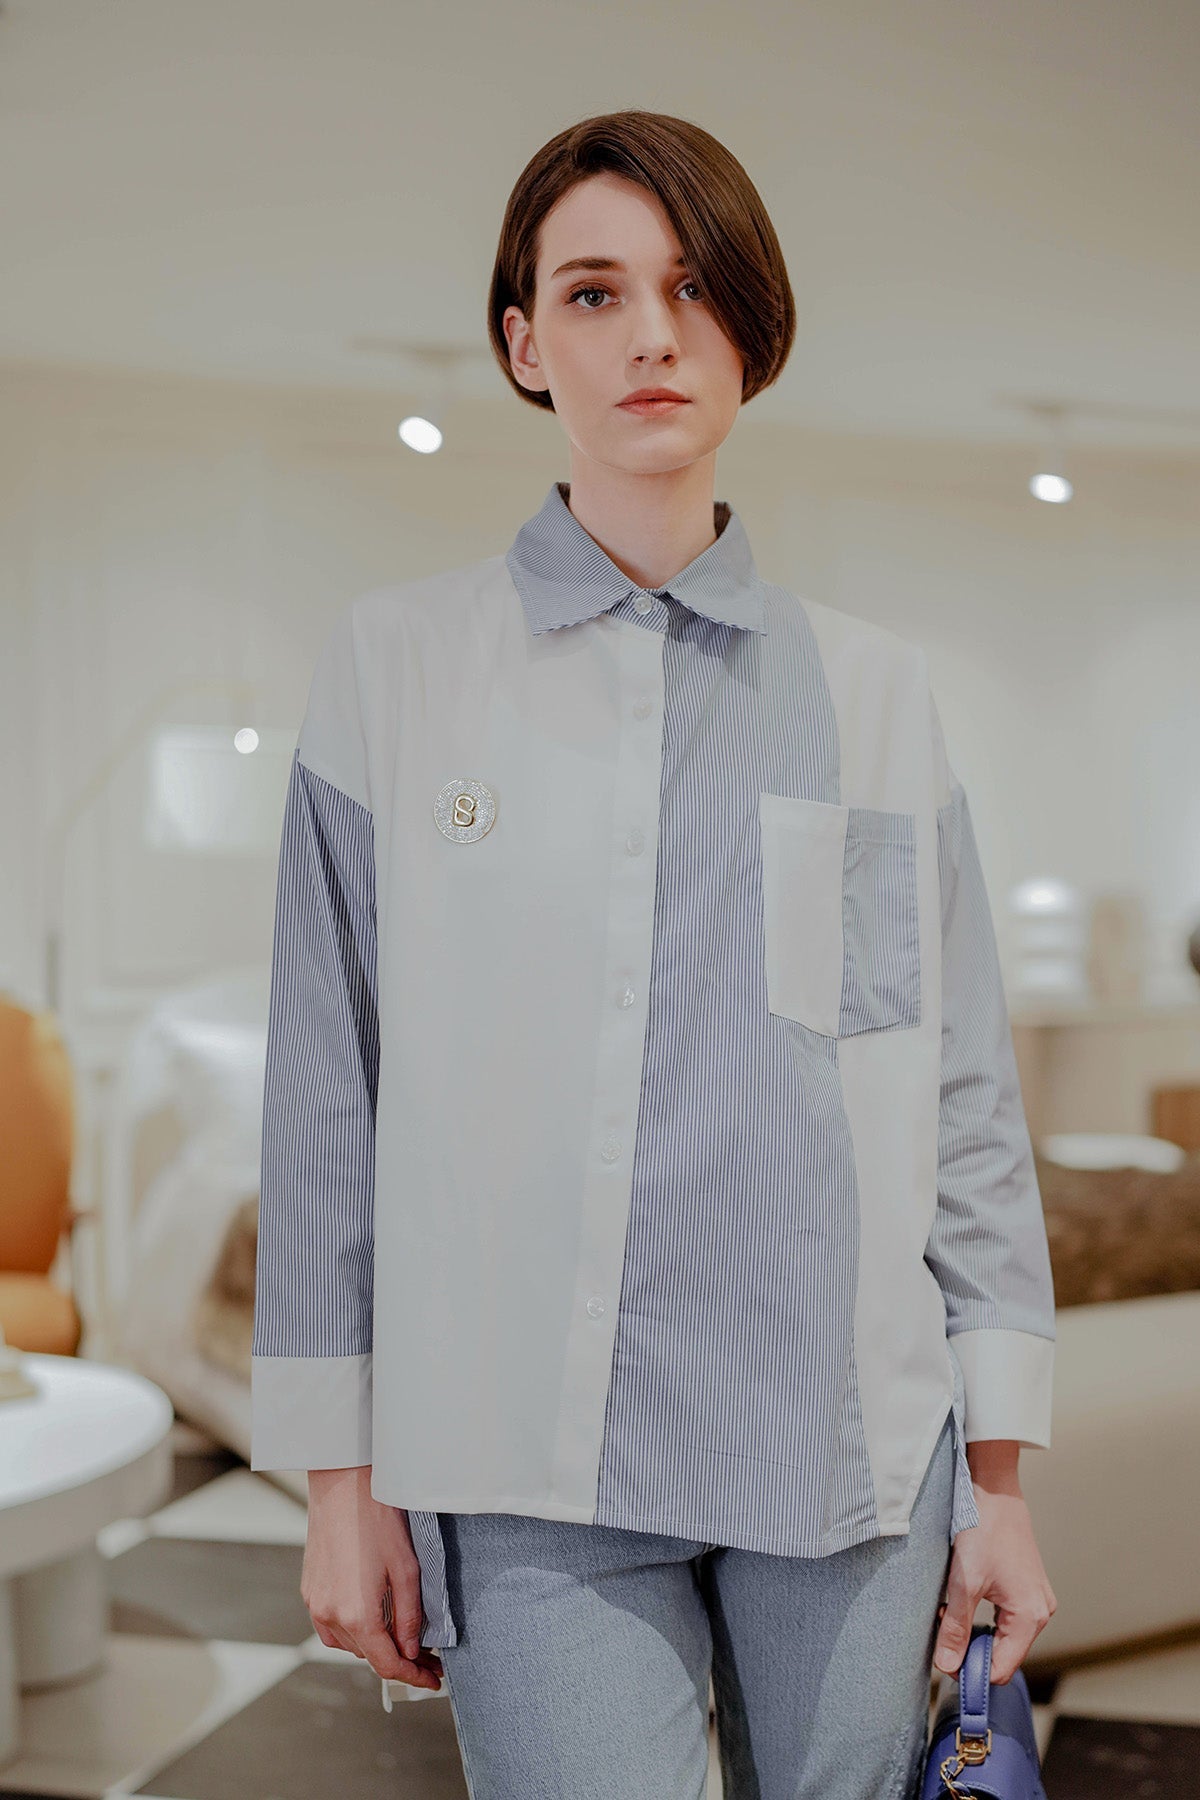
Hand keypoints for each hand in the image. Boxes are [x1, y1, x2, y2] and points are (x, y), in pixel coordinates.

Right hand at [302, 1466, 443, 1691]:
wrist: (342, 1486)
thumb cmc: (377, 1520)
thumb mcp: (407, 1570)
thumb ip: (409, 1617)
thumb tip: (410, 1649)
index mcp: (357, 1615)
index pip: (387, 1664)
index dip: (412, 1676)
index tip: (431, 1679)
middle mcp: (330, 1616)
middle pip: (368, 1655)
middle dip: (397, 1658)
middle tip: (426, 1653)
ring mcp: (315, 1604)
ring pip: (348, 1643)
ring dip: (374, 1645)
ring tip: (400, 1635)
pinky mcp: (309, 1591)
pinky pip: (331, 1626)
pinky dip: (352, 1630)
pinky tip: (370, 1617)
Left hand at [932, 1441, 1055, 1684]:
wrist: (994, 1489)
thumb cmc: (983, 1529)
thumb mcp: (964, 1581)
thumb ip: (956, 1627)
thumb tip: (947, 1666)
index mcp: (1030, 1617)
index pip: (1000, 1670)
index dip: (971, 1672)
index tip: (943, 1659)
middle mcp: (1040, 1613)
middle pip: (1002, 1655)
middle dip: (970, 1648)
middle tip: (943, 1627)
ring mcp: (1035, 1600)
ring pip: (1001, 1637)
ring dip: (973, 1631)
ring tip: (950, 1609)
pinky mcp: (1027, 1588)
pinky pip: (1004, 1619)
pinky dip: (982, 1616)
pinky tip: (962, 1599)